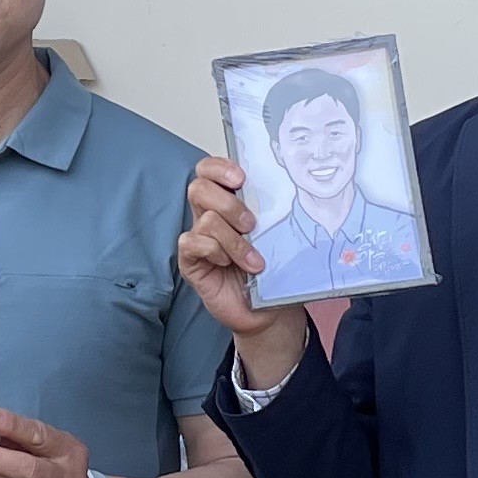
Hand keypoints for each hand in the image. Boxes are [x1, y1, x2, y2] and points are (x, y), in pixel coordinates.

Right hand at [176, 157, 312, 384]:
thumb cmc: (270, 270)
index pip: (209, 170)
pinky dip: (216, 252)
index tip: (241, 178)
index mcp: (226, 202)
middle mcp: (208, 216)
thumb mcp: (274, 235)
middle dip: (229, 204)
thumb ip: (270, 211)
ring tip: (253, 260)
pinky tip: (229, 265)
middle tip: (251, 225)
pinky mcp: (190, 261)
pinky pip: (192, 244)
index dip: (219, 167)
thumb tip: (286, 187)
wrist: (267, 310)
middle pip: (199, 188)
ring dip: (235, 241)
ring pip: (206, 220)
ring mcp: (198, 239)